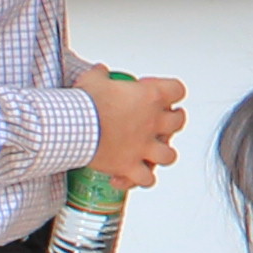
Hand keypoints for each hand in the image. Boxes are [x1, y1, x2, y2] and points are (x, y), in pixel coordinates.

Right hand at [85, 68, 190, 190]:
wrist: (73, 127)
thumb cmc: (85, 104)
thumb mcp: (93, 80)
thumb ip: (101, 74)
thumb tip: (100, 71)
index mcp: (151, 97)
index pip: (177, 89)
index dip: (168, 89)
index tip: (152, 89)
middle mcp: (153, 123)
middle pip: (179, 122)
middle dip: (173, 121)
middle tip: (162, 121)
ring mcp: (144, 147)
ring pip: (169, 156)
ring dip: (161, 155)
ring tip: (152, 154)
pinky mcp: (130, 167)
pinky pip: (145, 180)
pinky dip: (137, 180)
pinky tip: (125, 177)